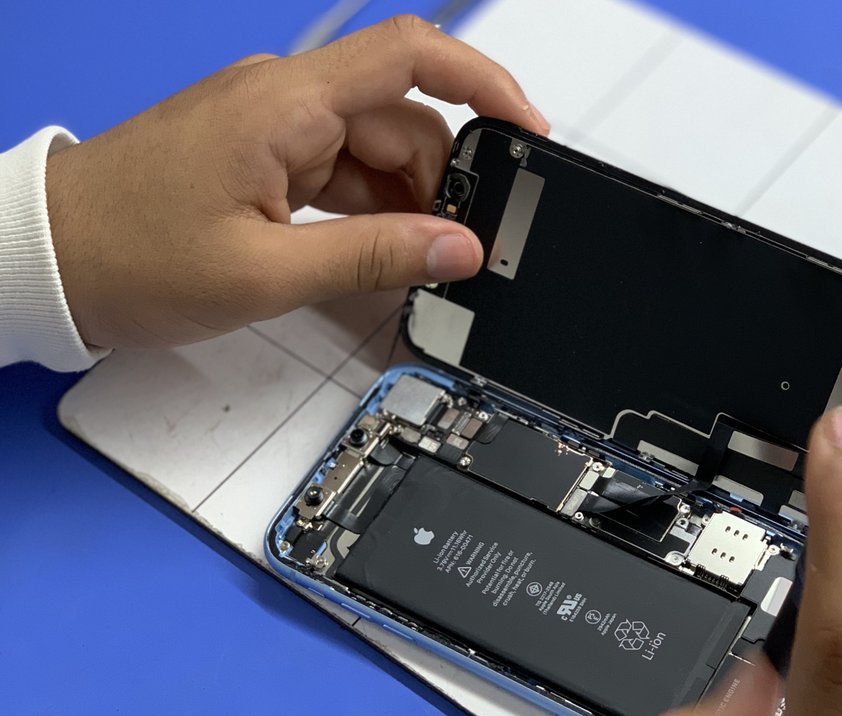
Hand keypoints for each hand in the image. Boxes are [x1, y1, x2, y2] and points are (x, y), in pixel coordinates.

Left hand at [44, 16, 546, 348]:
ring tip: (409, 267)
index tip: (527, 128)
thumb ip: (374, 257)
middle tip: (458, 252)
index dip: (484, 83)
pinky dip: (368, 214)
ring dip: (404, 207)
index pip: (411, 57)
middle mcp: (285, 102)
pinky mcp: (264, 159)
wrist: (53, 259)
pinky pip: (340, 175)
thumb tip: (456, 249)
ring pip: (374, 153)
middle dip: (441, 185)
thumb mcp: (268, 271)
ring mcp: (274, 129)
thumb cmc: (132, 254)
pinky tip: (375, 255)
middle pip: (402, 121)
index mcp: (285, 105)